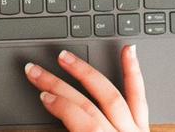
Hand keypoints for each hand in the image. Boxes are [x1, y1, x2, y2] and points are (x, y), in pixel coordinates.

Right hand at [24, 47, 148, 131]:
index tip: (41, 95)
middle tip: (36, 71)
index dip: (60, 105)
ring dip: (86, 73)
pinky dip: (134, 72)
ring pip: (111, 94)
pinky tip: (128, 51)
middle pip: (89, 104)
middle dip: (59, 85)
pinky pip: (140, 96)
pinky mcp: (144, 129)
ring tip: (66, 57)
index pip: (82, 121)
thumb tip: (30, 130)